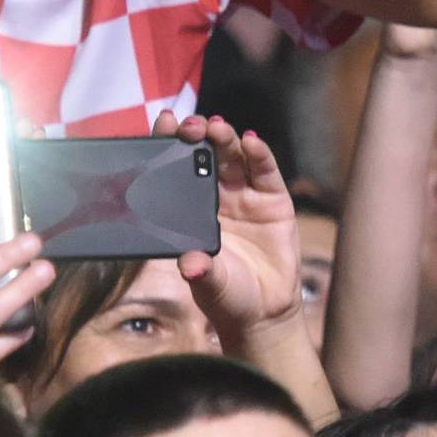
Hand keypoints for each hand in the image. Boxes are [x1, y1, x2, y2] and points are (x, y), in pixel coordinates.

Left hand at [157, 111, 301, 337]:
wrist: (263, 313)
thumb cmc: (227, 295)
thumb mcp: (209, 285)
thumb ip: (201, 272)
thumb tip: (189, 265)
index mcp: (191, 211)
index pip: (176, 170)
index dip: (169, 145)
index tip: (162, 124)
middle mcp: (216, 196)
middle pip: (205, 156)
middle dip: (196, 136)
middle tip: (189, 126)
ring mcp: (245, 195)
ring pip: (233, 156)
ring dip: (225, 138)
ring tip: (216, 128)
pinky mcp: (274, 200)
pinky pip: (265, 170)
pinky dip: (259, 153)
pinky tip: (251, 142)